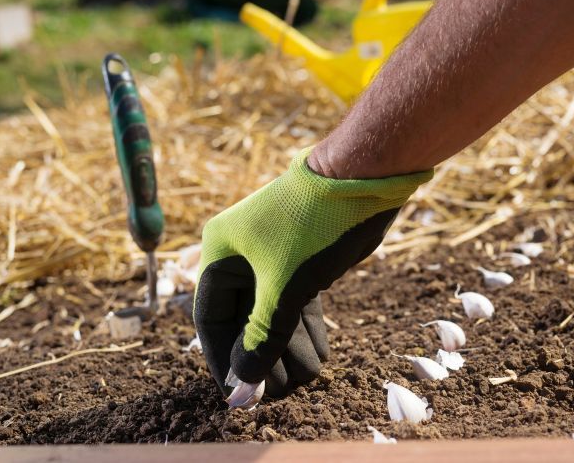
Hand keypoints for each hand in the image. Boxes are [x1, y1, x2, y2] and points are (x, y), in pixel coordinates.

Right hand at [193, 148, 430, 395]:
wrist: (361, 181)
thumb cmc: (313, 227)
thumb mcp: (283, 288)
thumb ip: (262, 337)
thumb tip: (243, 384)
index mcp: (220, 252)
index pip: (211, 318)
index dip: (222, 358)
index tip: (237, 392)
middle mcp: (241, 254)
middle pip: (244, 319)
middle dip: (262, 357)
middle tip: (278, 393)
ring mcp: (273, 257)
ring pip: (273, 313)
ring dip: (287, 348)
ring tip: (305, 380)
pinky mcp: (302, 260)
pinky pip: (296, 303)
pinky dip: (305, 328)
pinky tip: (319, 356)